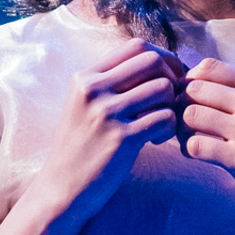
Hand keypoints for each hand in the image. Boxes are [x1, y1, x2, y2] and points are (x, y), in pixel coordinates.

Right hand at [28, 38, 183, 219]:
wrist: (61, 188)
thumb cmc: (80, 147)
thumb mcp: (84, 105)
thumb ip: (111, 82)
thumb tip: (154, 61)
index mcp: (85, 77)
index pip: (135, 46)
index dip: (162, 57)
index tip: (170, 75)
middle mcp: (93, 90)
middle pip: (152, 61)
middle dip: (172, 77)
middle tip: (173, 99)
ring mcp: (106, 113)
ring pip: (163, 88)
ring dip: (172, 105)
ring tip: (161, 123)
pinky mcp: (121, 138)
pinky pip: (164, 117)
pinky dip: (170, 127)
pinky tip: (158, 139)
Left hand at [178, 58, 234, 226]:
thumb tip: (198, 81)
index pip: (210, 66)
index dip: (190, 79)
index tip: (191, 97)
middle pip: (195, 88)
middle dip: (180, 103)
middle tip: (183, 120)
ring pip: (190, 115)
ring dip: (181, 128)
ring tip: (188, 137)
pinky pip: (194, 145)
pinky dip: (187, 149)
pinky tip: (196, 155)